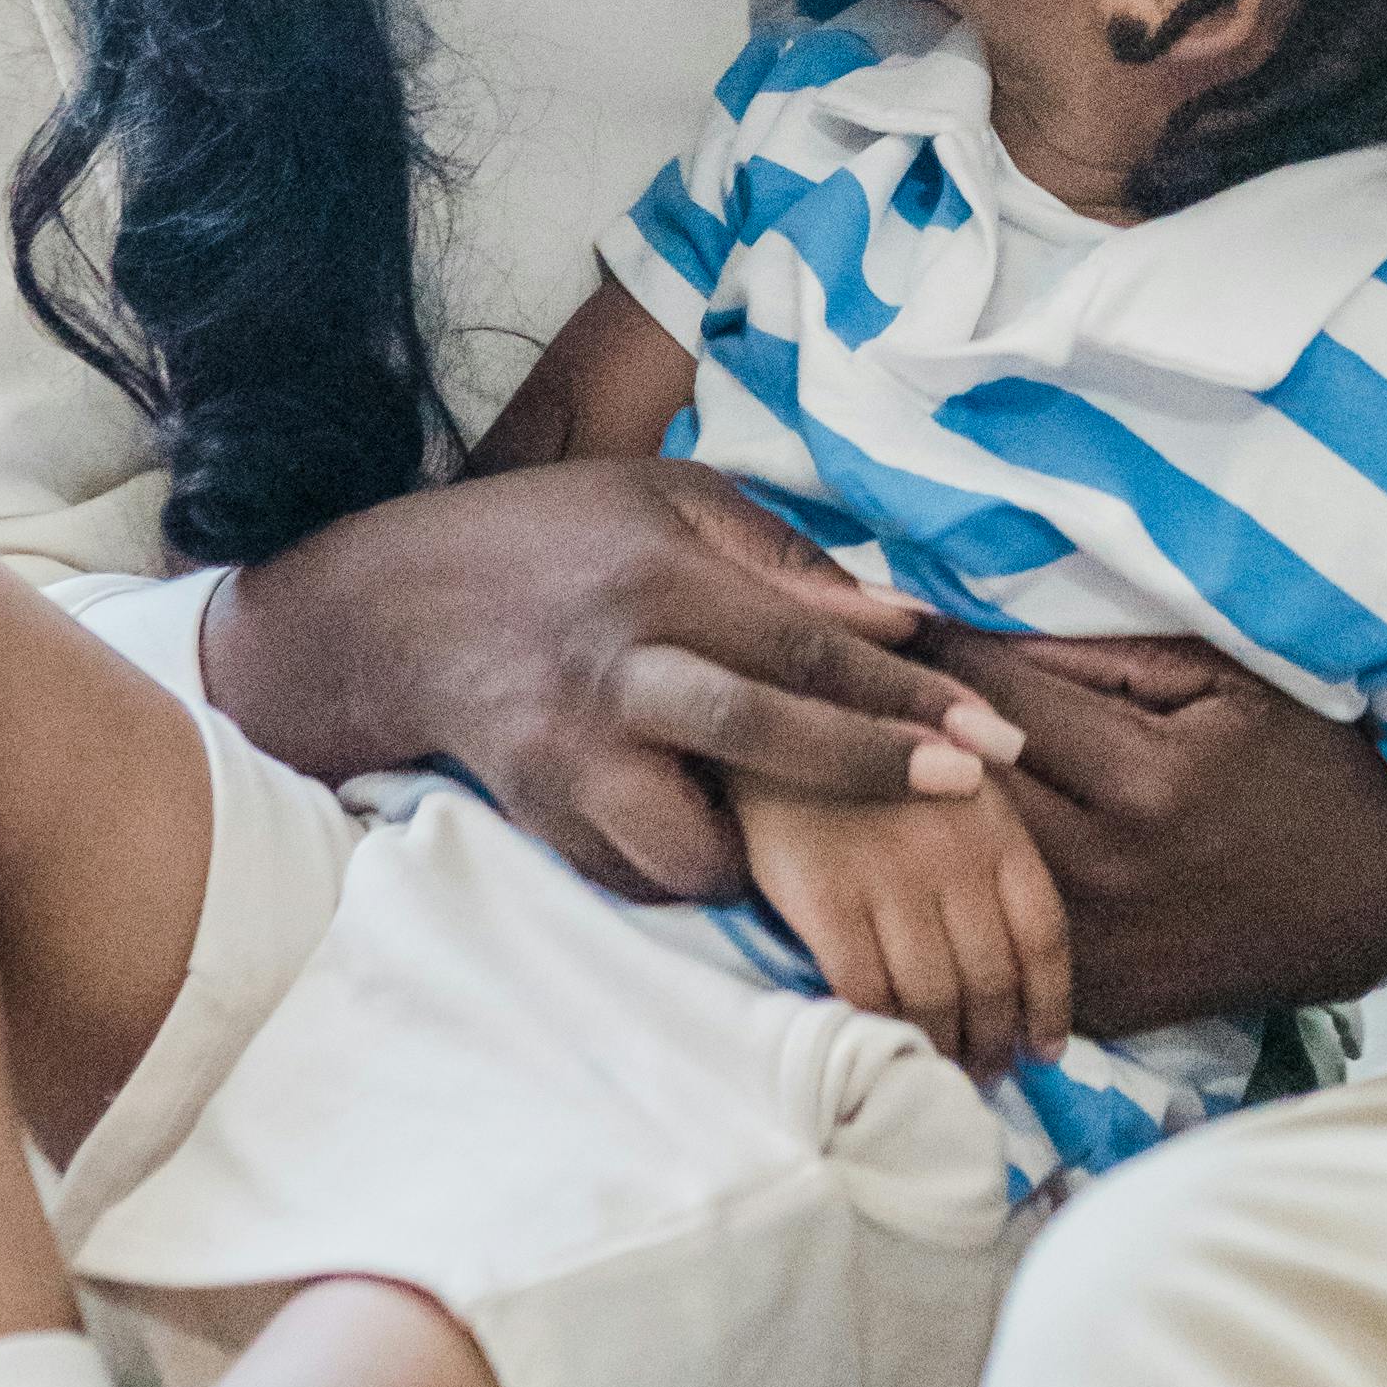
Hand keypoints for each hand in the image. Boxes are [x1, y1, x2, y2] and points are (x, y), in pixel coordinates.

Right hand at [204, 463, 1019, 906]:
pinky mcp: (540, 822)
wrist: (396, 614)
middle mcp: (613, 674)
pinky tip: (708, 830)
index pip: (803, 644)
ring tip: (791, 826)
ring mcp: (568, 760)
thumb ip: (788, 566)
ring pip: (696, 849)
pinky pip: (644, 881)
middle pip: (759, 737)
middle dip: (872, 770)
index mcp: (656, 579)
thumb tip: (906, 622)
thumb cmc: (561, 541)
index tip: (990, 733)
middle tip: (967, 789)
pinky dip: (690, 871)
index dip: (904, 693)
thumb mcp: (671, 505)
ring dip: (764, 855)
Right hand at [742, 773, 1073, 1074]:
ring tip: (944, 1070)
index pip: (1043, 934)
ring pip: (932, 996)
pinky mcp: (824, 897)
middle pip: (991, 978)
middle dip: (995, 1040)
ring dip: (945, 1048)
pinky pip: (865, 989)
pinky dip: (882, 1027)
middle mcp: (951, 853)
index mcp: (995, 824)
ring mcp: (887, 875)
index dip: (1050, 1005)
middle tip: (989, 1072)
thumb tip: (1023, 947)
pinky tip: (888, 1043)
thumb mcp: (954, 774)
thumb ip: (991, 840)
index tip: (1046, 1049)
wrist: (775, 714)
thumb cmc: (874, 751)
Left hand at [910, 627, 1386, 1046]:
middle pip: (958, 788)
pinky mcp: (1096, 998)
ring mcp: (1098, 949)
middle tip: (859, 675)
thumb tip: (979, 618)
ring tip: (875, 749)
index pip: (997, 699)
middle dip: (905, 725)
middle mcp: (1110, 873)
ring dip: (920, 809)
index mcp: (1145, 783)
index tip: (885, 609)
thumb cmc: (1308, 762)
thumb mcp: (1225, 681)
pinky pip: (999, 934)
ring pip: (965, 867)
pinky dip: (966, 888)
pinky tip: (928, 842)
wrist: (1377, 897)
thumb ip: (1102, 654)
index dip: (936, 647)